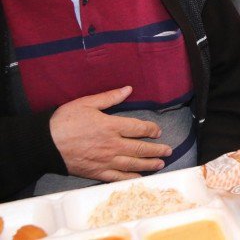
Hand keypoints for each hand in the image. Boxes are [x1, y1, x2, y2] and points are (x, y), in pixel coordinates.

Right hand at [49, 87, 171, 181]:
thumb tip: (128, 89)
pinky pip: (116, 178)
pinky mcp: (95, 172)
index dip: (151, 130)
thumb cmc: (64, 121)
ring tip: (160, 164)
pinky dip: (129, 179)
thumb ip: (110, 97)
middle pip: (140, 149)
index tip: (158, 131)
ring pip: (132, 164)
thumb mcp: (87, 103)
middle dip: (156, 150)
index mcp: (111, 126)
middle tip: (168, 150)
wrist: (44, 144)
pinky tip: (139, 179)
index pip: (138, 128)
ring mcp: (104, 160)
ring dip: (148, 164)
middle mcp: (111, 145)